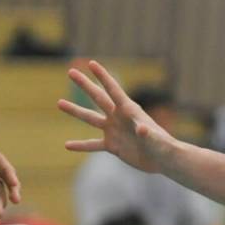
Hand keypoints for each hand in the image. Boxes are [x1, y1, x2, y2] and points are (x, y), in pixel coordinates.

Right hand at [58, 60, 173, 172]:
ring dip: (75, 110)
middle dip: (84, 84)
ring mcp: (114, 131)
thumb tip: (142, 129)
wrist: (164, 161)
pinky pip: (93, 145)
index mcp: (129, 110)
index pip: (113, 90)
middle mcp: (119, 117)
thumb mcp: (157, 140)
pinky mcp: (113, 146)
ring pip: (90, 118)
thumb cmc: (165, 147)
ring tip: (59, 103)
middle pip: (98, 97)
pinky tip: (67, 145)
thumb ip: (149, 134)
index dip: (103, 76)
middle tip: (71, 71)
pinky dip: (81, 145)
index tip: (91, 63)